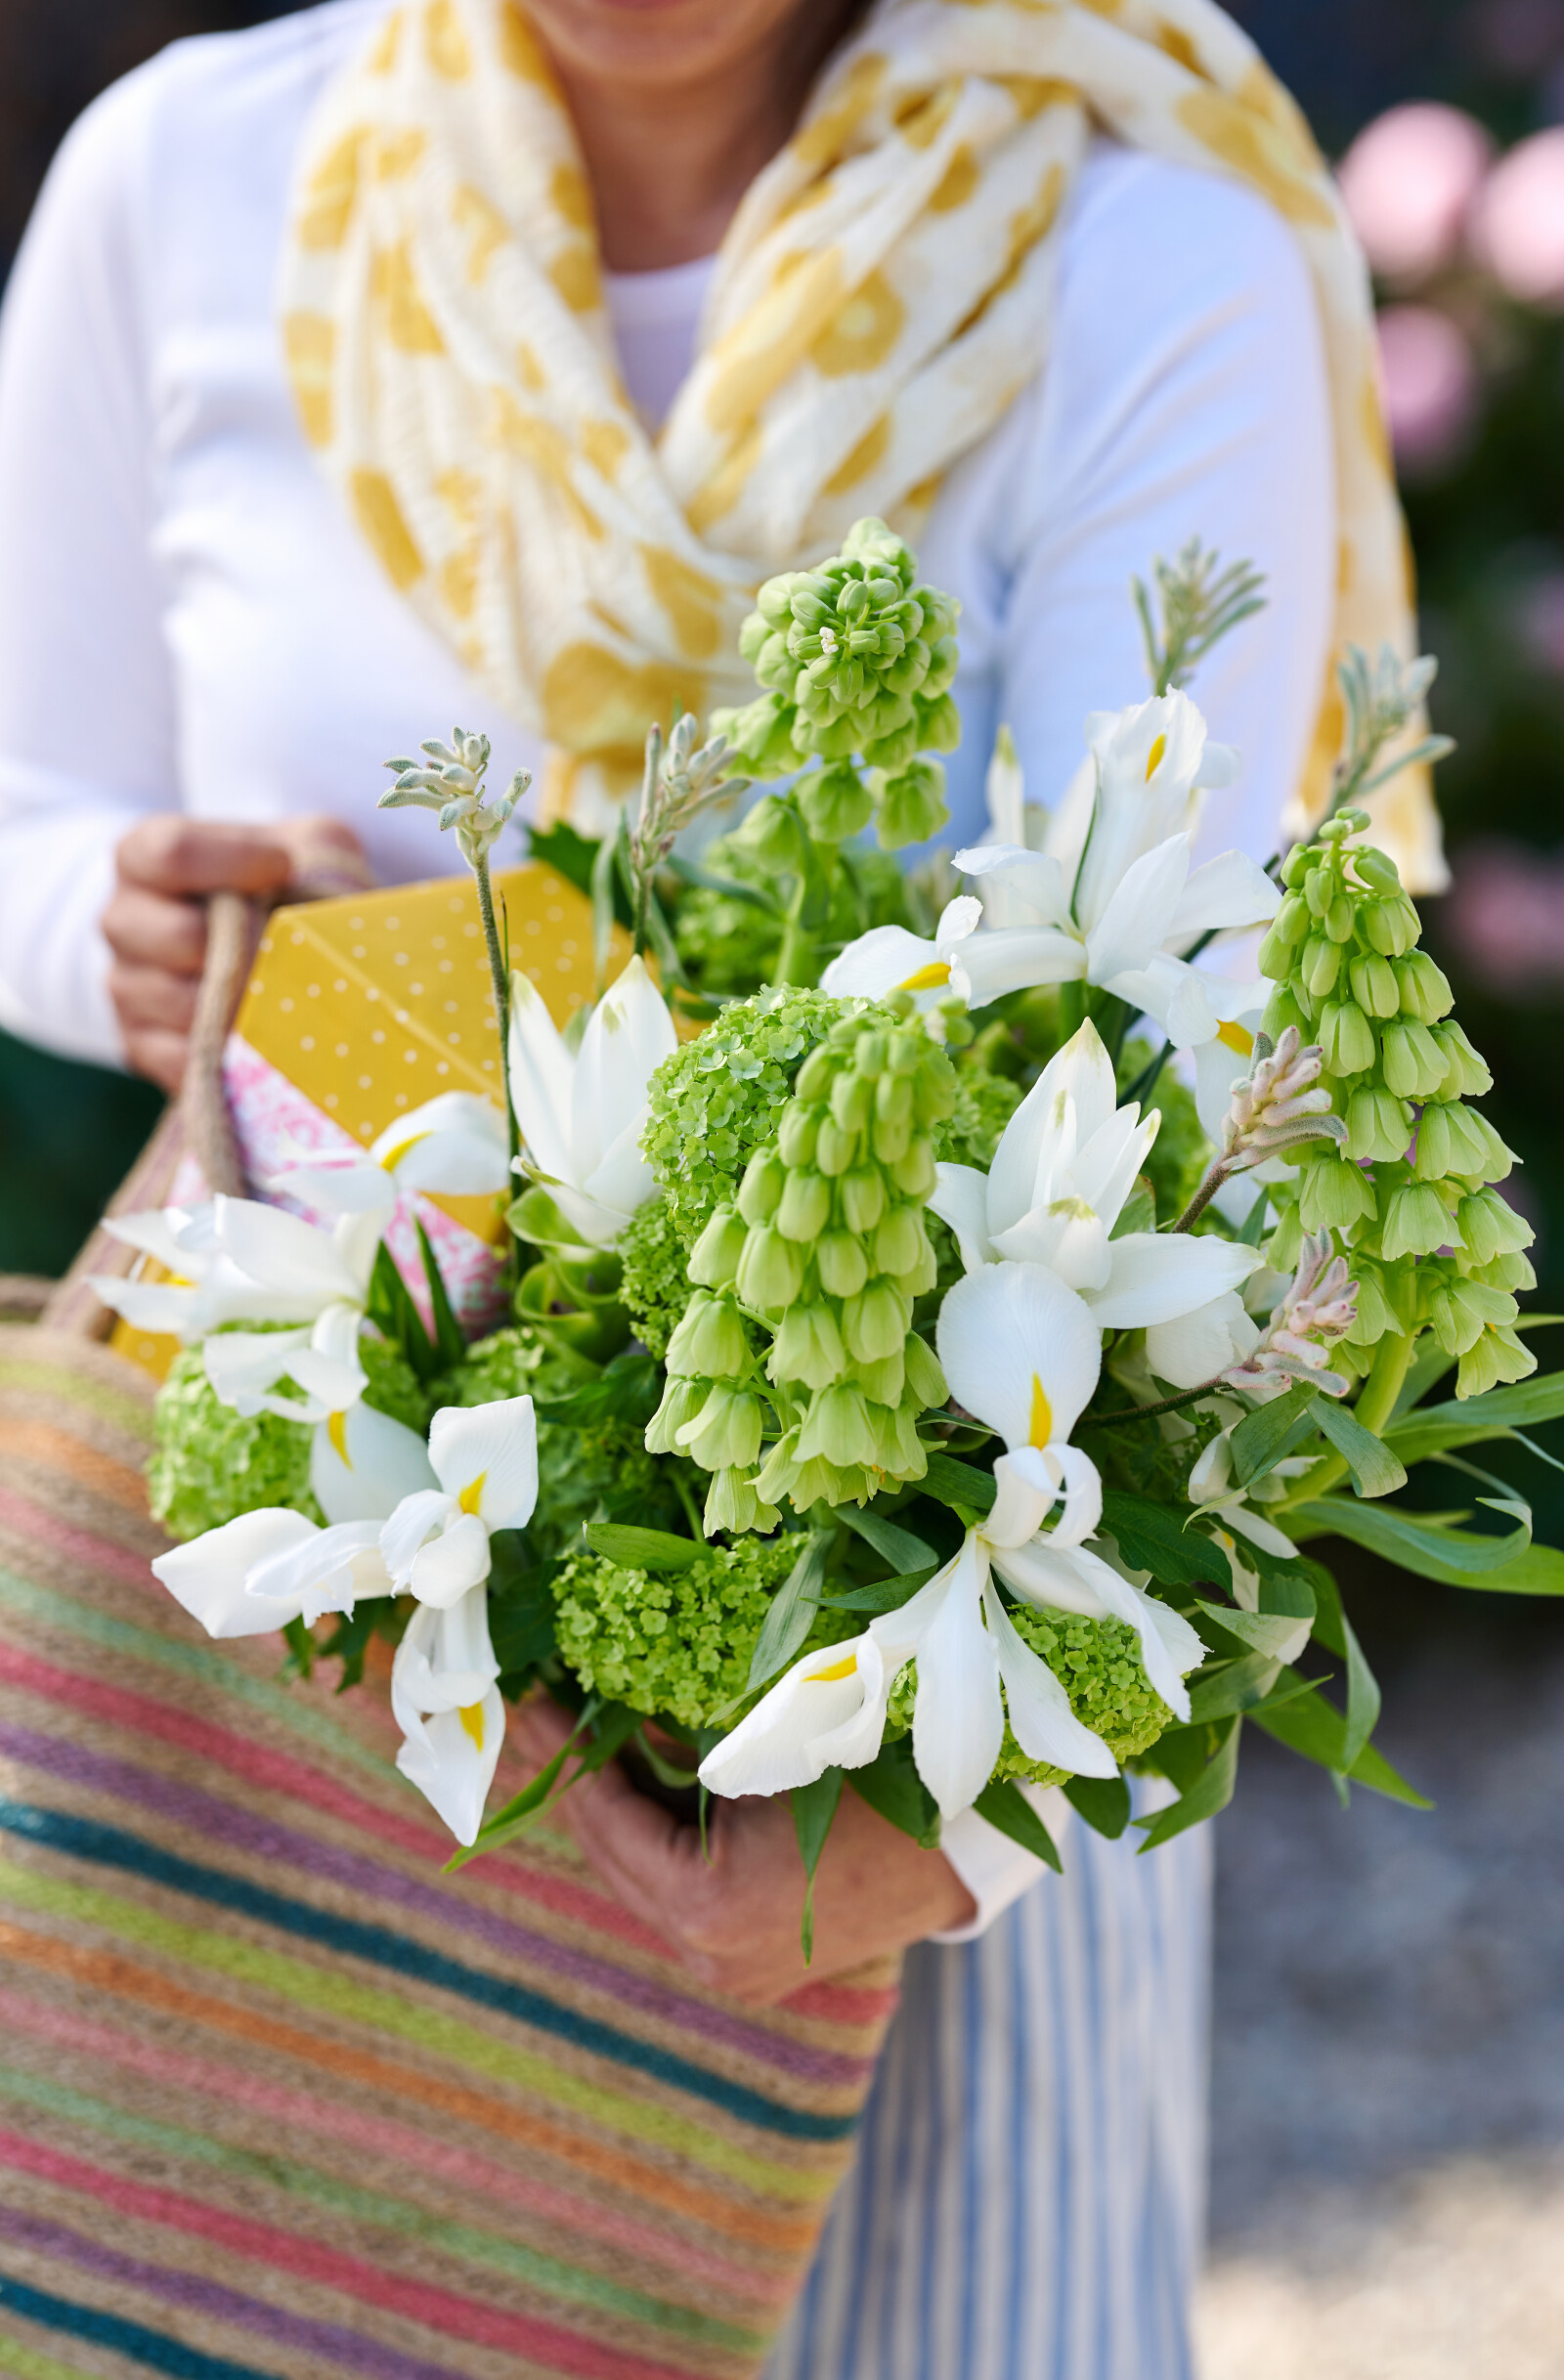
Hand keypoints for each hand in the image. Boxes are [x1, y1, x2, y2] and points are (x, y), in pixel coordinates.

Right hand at [105, 814, 371, 1091]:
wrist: (241, 939)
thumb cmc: (270, 883)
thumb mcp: (296, 846)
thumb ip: (311, 853)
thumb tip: (332, 907)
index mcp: (143, 858)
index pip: (173, 853)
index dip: (236, 863)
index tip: (284, 868)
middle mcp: (123, 921)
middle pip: (182, 935)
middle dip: (250, 945)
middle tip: (290, 945)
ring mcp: (126, 985)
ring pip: (185, 1004)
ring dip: (246, 1004)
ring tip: (284, 991)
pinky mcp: (140, 1044)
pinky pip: (184, 1058)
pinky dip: (230, 1053)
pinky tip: (263, 1037)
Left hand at [512, 1697, 975, 2003]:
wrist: (965, 1842)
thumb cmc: (873, 1770)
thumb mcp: (765, 1740)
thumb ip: (676, 1734)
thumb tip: (594, 1700)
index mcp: (710, 1906)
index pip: (607, 1818)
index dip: (562, 1752)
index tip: (526, 1697)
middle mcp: (709, 1955)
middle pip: (613, 1854)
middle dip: (572, 1779)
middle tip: (530, 1709)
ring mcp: (729, 1970)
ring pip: (640, 1875)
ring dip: (611, 1807)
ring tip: (569, 1735)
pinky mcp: (749, 1965)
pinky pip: (676, 1891)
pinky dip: (655, 1836)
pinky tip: (633, 1779)